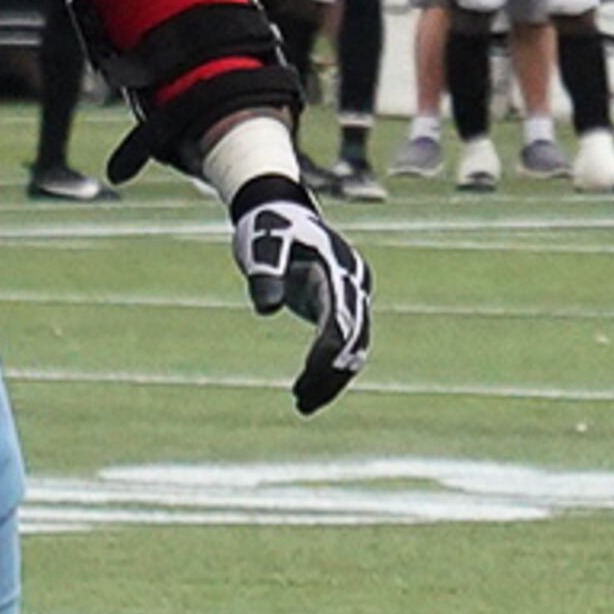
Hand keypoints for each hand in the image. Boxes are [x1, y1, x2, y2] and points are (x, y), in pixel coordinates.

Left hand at [228, 176, 373, 413]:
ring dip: (332, 378)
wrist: (281, 209)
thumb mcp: (260, 245)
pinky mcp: (343, 306)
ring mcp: (352, 297)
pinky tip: (310, 389)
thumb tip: (265, 308)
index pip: (340, 319)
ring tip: (303, 405)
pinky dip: (330, 368)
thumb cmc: (267, 226)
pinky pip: (346, 344)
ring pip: (354, 348)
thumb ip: (264, 274)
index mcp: (338, 270)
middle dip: (330, 374)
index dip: (327, 350)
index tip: (309, 376)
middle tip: (302, 403)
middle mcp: (354, 286)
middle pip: (353, 340)